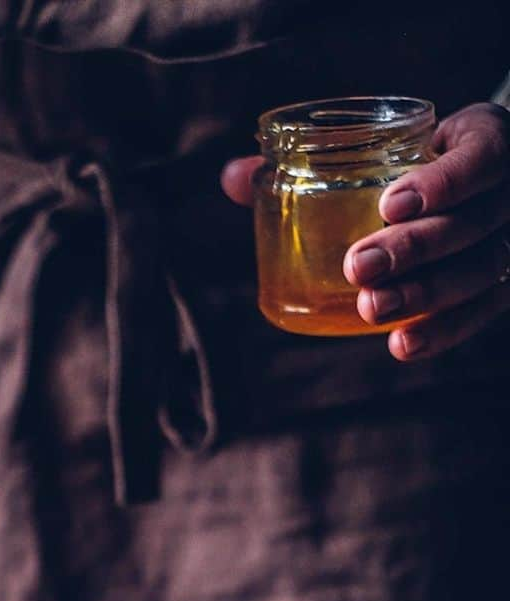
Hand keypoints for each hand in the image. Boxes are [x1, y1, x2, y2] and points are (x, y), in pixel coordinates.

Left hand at [222, 103, 509, 358]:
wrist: (484, 184)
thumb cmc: (417, 160)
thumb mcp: (384, 145)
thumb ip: (309, 161)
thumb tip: (231, 177)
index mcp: (486, 140)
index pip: (479, 159)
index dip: (441, 182)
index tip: (390, 204)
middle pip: (471, 225)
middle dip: (413, 249)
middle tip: (357, 267)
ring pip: (479, 272)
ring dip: (423, 294)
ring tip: (370, 309)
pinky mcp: (504, 286)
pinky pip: (480, 313)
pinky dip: (442, 332)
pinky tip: (403, 346)